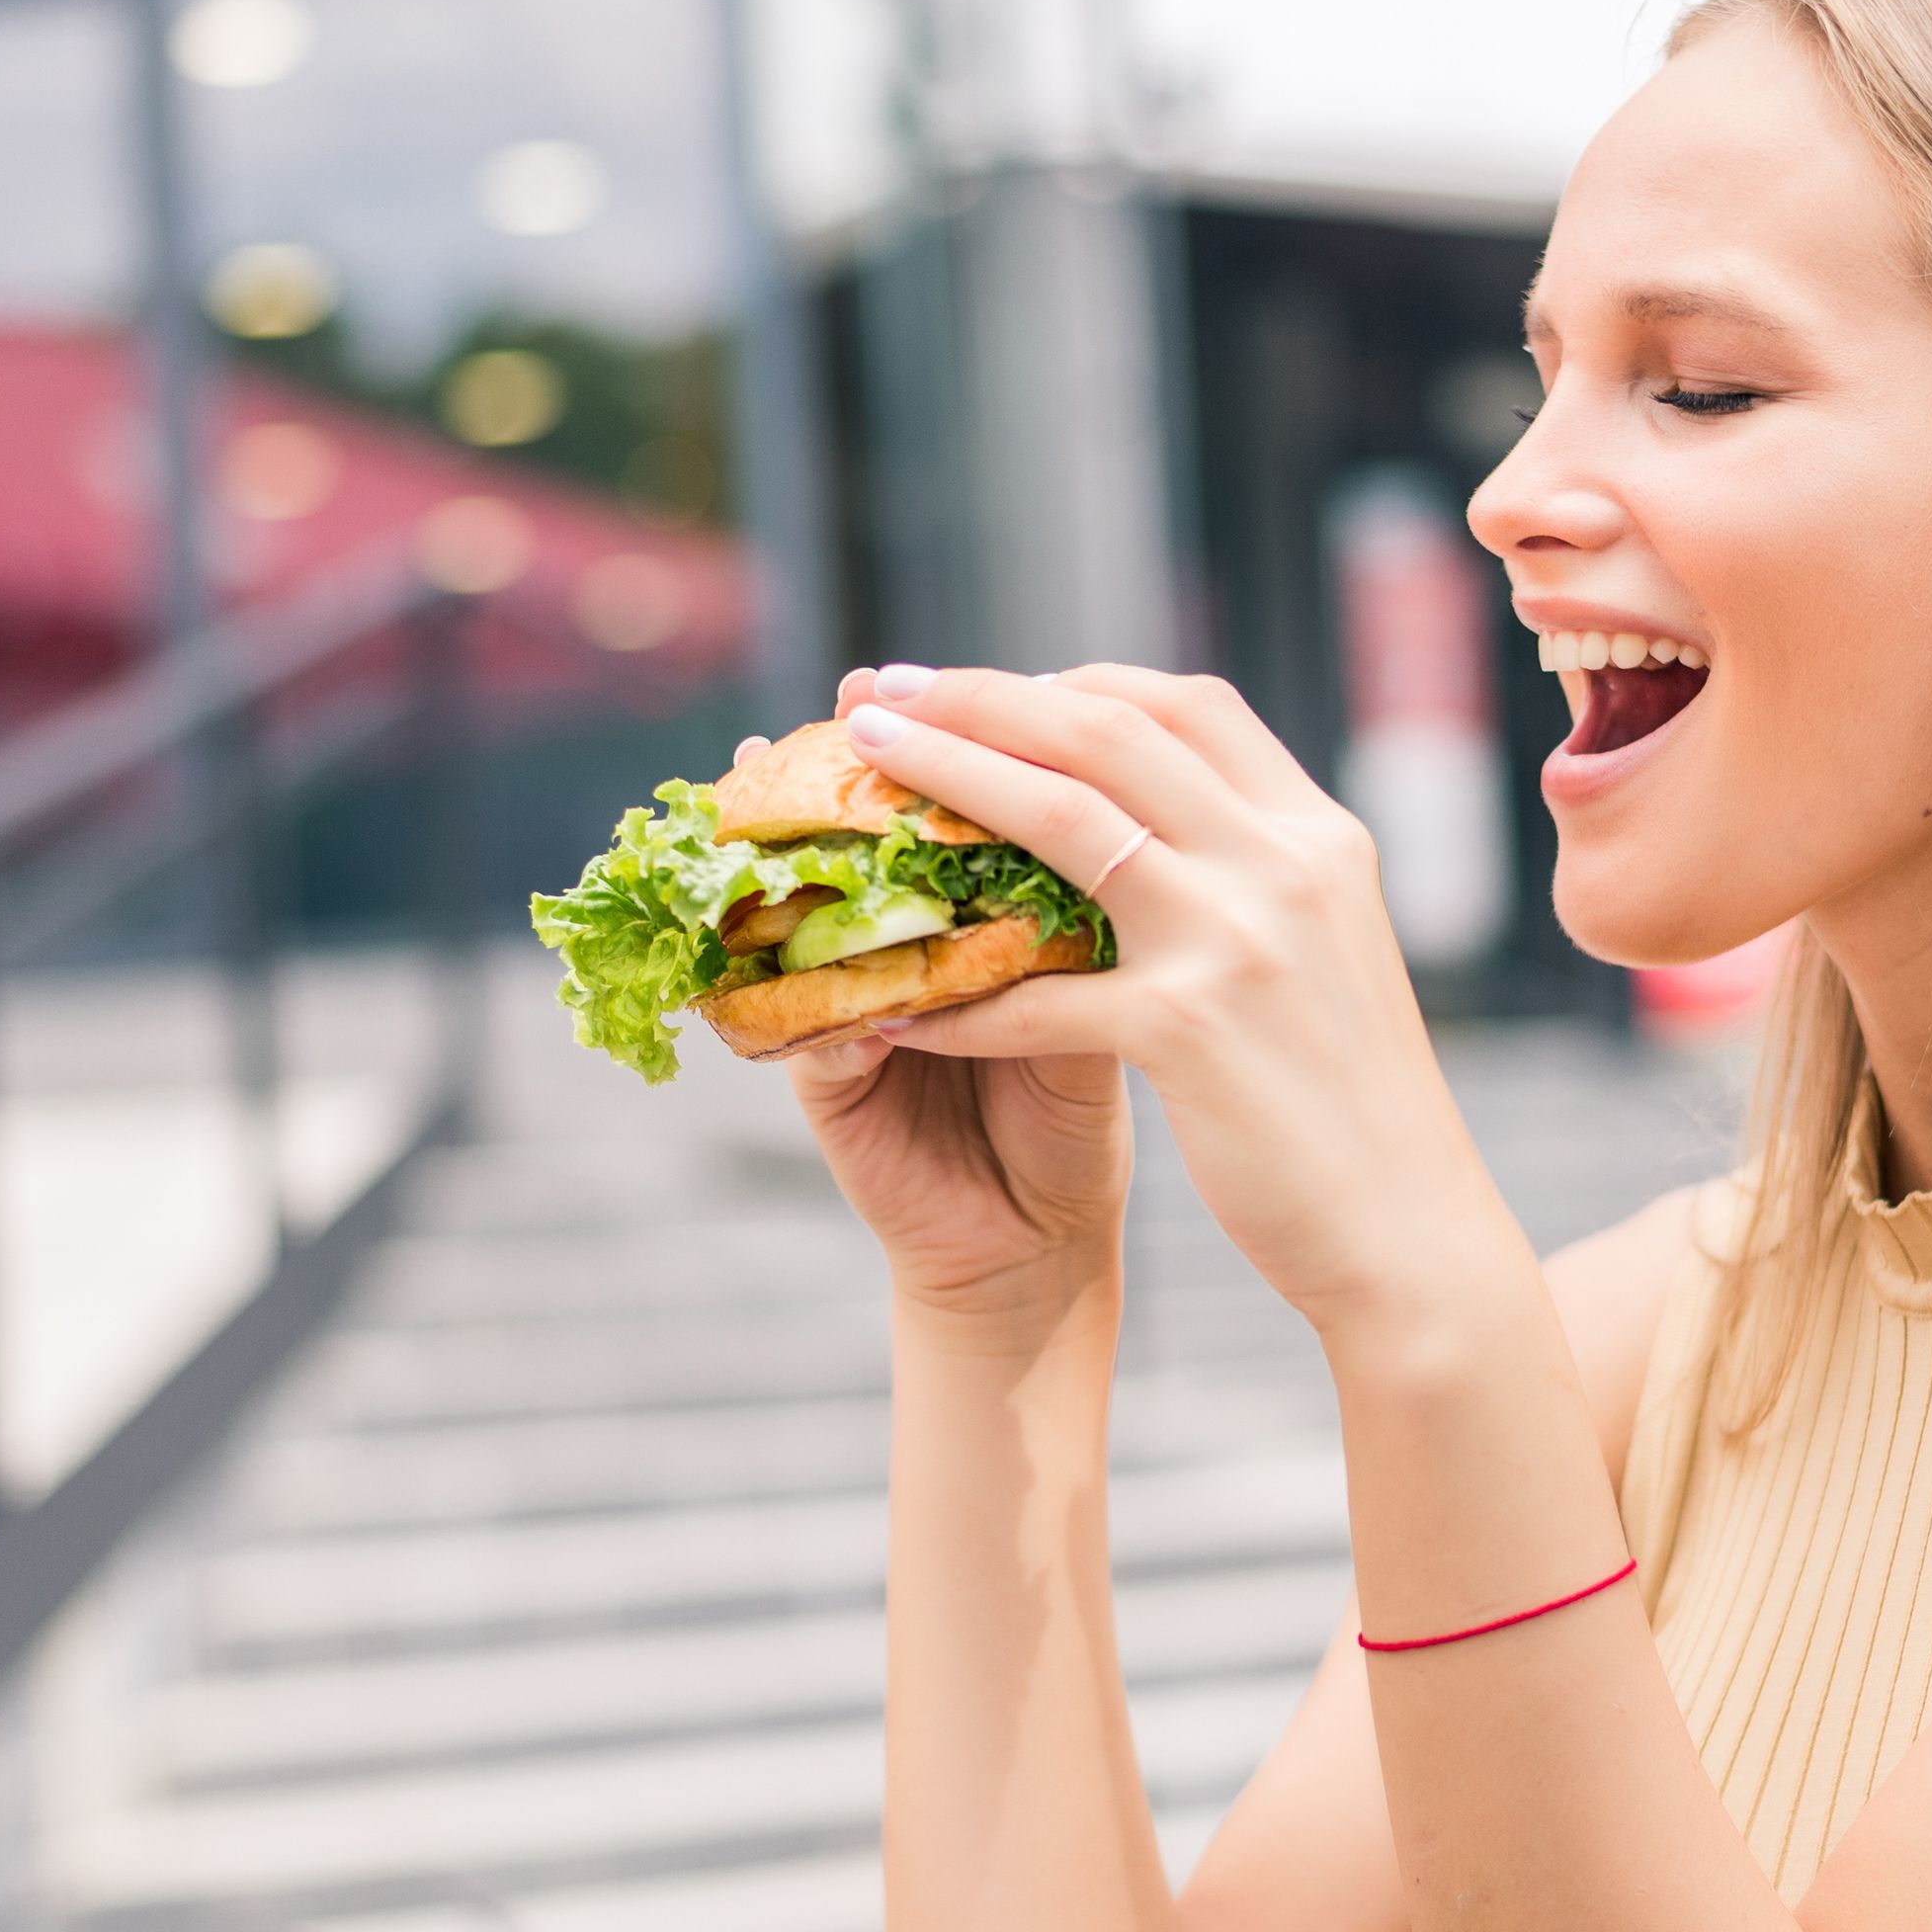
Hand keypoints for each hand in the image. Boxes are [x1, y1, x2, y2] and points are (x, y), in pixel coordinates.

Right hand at [766, 670, 1132, 1319]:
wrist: (1037, 1254)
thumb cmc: (1074, 1122)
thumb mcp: (1105, 998)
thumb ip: (1106, 909)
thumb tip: (1153, 798)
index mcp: (962, 923)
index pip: (945, 811)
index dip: (954, 742)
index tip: (962, 677)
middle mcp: (892, 952)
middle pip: (855, 833)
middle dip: (863, 764)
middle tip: (863, 694)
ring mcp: (846, 1009)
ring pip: (795, 907)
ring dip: (791, 842)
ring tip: (778, 770)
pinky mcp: (822, 1084)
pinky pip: (789, 1013)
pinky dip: (795, 971)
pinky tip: (790, 917)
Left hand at [827, 662, 1534, 1335]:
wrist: (1411, 1230)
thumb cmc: (1358, 1105)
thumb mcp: (1328, 952)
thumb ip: (1259, 877)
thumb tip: (1162, 827)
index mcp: (1320, 834)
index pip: (1188, 705)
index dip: (1077, 683)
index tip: (995, 691)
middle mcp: (1285, 863)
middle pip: (1108, 732)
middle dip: (983, 696)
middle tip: (886, 690)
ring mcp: (1238, 939)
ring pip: (1063, 817)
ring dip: (948, 777)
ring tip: (864, 765)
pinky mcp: (1189, 1030)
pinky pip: (1037, 992)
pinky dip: (957, 999)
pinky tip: (892, 1008)